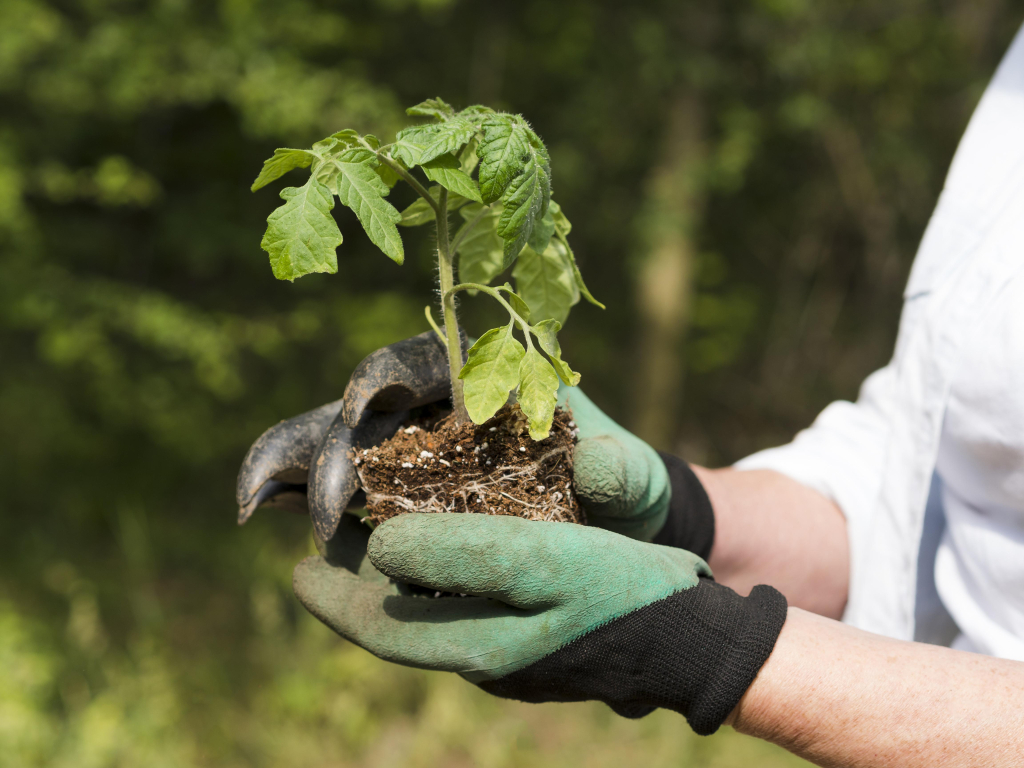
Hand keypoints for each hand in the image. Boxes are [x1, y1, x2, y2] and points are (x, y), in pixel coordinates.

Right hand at [236, 332, 689, 543]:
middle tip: (324, 511)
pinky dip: (295, 494)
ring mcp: (406, 450)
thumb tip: (596, 464)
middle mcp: (435, 406)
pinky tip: (261, 513)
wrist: (608, 531)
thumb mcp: (633, 481)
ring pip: (333, 443)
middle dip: (332, 449)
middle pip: (365, 410)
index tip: (364, 405)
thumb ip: (622, 472)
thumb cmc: (623, 491)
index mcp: (484, 378)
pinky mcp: (390, 494)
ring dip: (290, 467)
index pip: (423, 360)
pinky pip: (336, 486)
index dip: (384, 373)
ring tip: (251, 504)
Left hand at [293, 512, 786, 734]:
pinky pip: (470, 605)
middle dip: (361, 583)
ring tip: (382, 529)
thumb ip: (459, 555)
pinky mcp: (537, 639)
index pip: (380, 630)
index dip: (333, 598)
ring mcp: (512, 653)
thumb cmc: (620, 593)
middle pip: (402, 620)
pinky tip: (451, 542)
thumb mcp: (540, 563)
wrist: (692, 634)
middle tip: (333, 538)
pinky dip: (445, 574)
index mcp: (477, 648)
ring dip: (402, 575)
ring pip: (435, 611)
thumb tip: (380, 547)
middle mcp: (485, 659)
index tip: (296, 567)